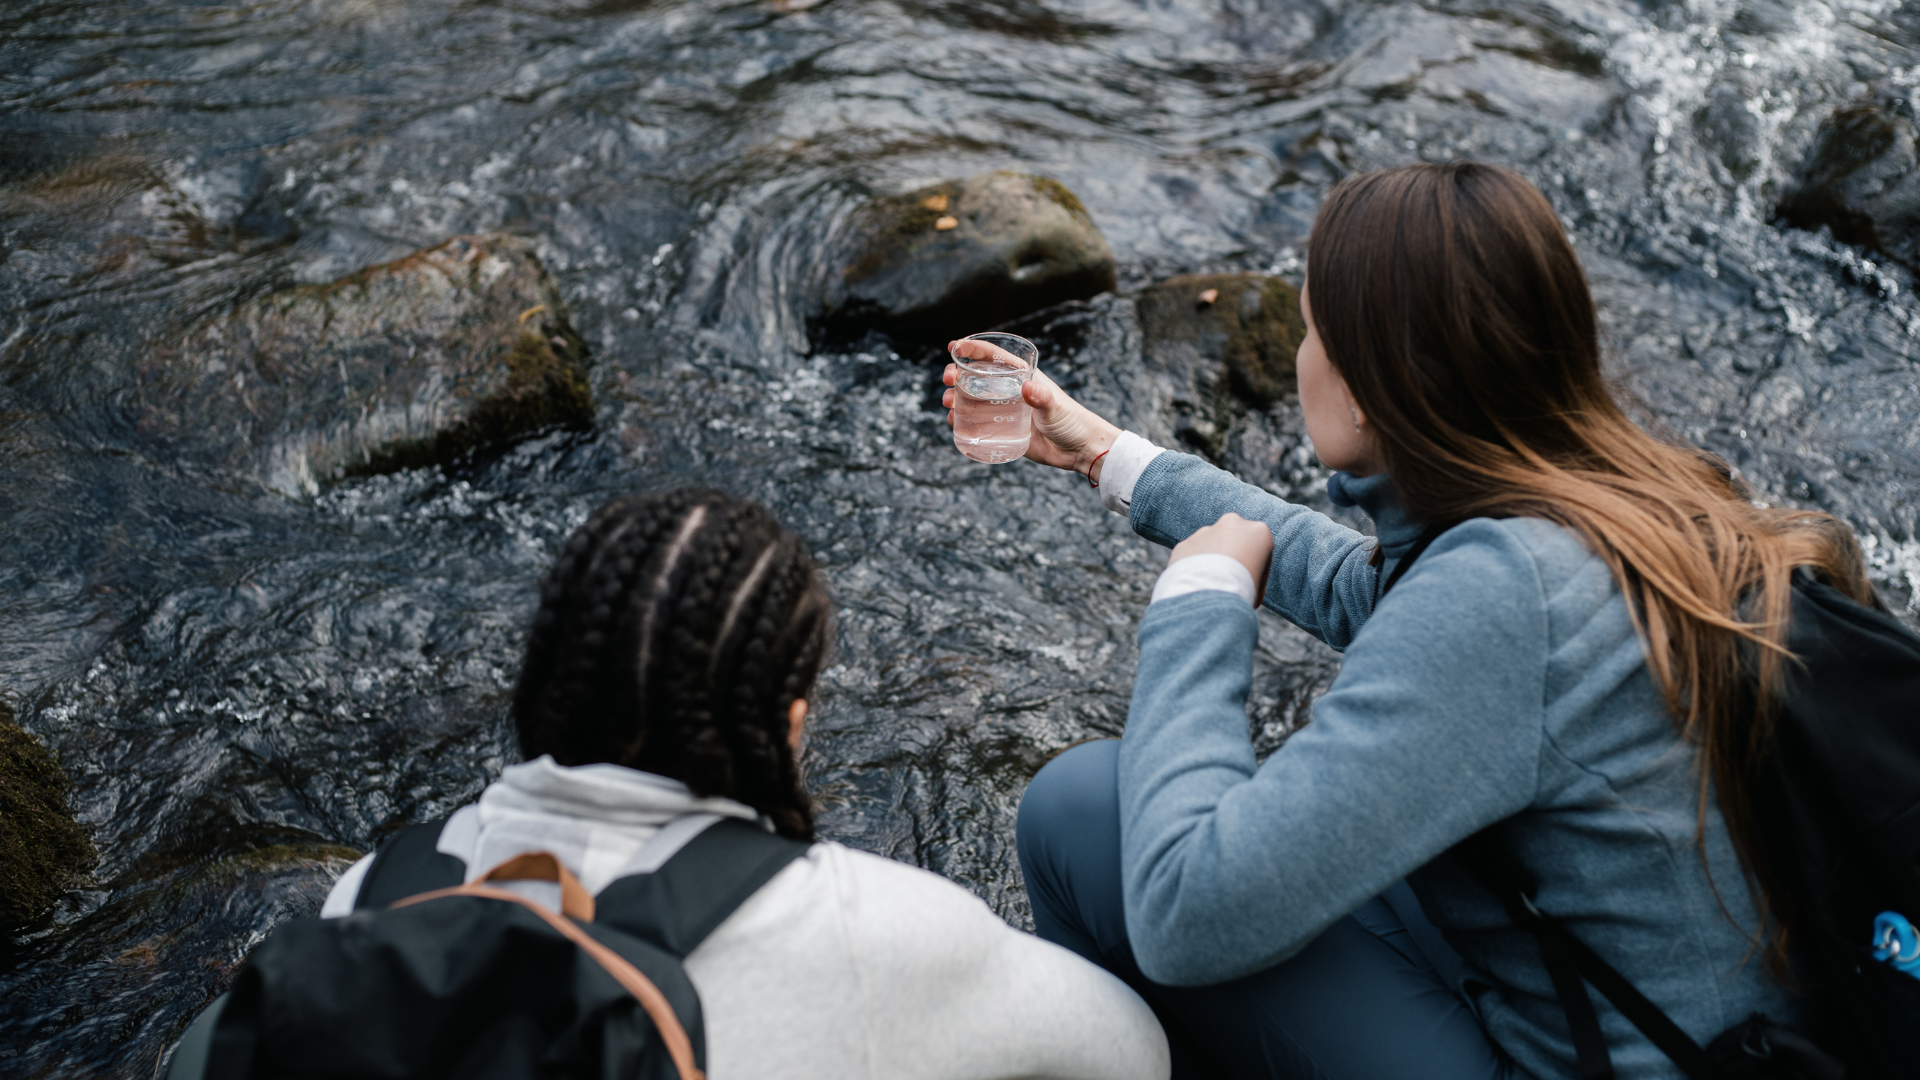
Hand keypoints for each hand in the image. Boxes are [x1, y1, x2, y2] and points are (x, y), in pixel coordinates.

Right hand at [943, 341, 1120, 480]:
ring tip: (948, 402)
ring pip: (973, 399)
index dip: (972, 349)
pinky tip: (954, 421)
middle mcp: (1010, 391)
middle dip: (958, 374)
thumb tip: (1027, 388)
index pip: (993, 356)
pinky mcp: (1004, 430)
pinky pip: (978, 422)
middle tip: (948, 379)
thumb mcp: (1055, 407)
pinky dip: (963, 420)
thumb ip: (1042, 398)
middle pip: (977, 377)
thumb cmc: (1072, 421)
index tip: (953, 346)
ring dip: (956, 397)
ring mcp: (1005, 410)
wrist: (1079, 449)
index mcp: (1023, 377)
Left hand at [1168, 513, 1272, 605]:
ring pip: (1211, 545)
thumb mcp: (1258, 582)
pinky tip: (1196, 584)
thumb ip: (1251, 572)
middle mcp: (1233, 523)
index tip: (1250, 584)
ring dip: (1211, 560)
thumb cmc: (1241, 591)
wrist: (1210, 596)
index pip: (1259, 549)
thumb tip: (1241, 581)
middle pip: (1234, 540)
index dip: (1256, 569)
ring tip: (1211, 584)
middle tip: (1229, 580)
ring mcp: (1206, 531)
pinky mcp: (1186, 543)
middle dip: (1232, 555)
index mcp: (1258, 531)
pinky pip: (1192, 555)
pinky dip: (1194, 567)